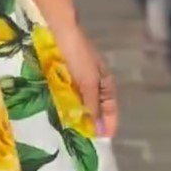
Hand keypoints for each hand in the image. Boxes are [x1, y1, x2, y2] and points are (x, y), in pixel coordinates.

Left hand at [53, 20, 118, 138]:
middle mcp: (93, 79)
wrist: (59, 30)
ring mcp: (78, 75)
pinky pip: (69, 94)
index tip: (105, 138)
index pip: (111, 106)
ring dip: (80, 114)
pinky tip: (61, 112)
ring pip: (82, 100)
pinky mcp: (64, 73)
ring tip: (74, 130)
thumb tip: (97, 127)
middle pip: (97, 104)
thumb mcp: (88, 82)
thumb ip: (92, 103)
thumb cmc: (77, 55)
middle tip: (88, 139)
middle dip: (95, 120)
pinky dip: (68, 104)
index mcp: (104, 80)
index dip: (110, 121)